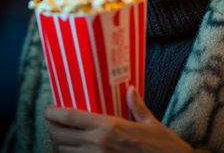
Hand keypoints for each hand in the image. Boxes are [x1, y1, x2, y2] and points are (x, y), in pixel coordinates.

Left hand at [45, 86, 194, 151]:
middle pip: (61, 136)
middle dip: (52, 129)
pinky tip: (76, 151)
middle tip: (53, 122)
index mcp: (109, 126)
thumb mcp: (150, 123)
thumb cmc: (163, 147)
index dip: (54, 113)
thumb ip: (137, 106)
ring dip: (60, 145)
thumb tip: (131, 89)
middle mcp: (99, 144)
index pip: (71, 117)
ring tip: (63, 137)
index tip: (48, 109)